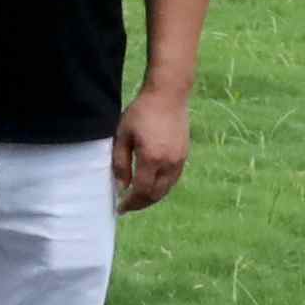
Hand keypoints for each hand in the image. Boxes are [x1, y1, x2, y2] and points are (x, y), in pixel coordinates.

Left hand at [116, 88, 193, 210]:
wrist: (168, 97)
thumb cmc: (140, 113)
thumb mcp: (122, 136)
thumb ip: (121, 163)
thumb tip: (121, 187)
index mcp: (152, 159)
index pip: (142, 191)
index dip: (131, 202)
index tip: (119, 207)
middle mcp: (169, 163)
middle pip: (156, 194)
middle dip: (141, 204)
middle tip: (127, 207)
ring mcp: (180, 160)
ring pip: (167, 188)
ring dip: (152, 197)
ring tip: (137, 199)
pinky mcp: (184, 155)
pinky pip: (173, 179)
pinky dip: (162, 187)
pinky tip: (151, 186)